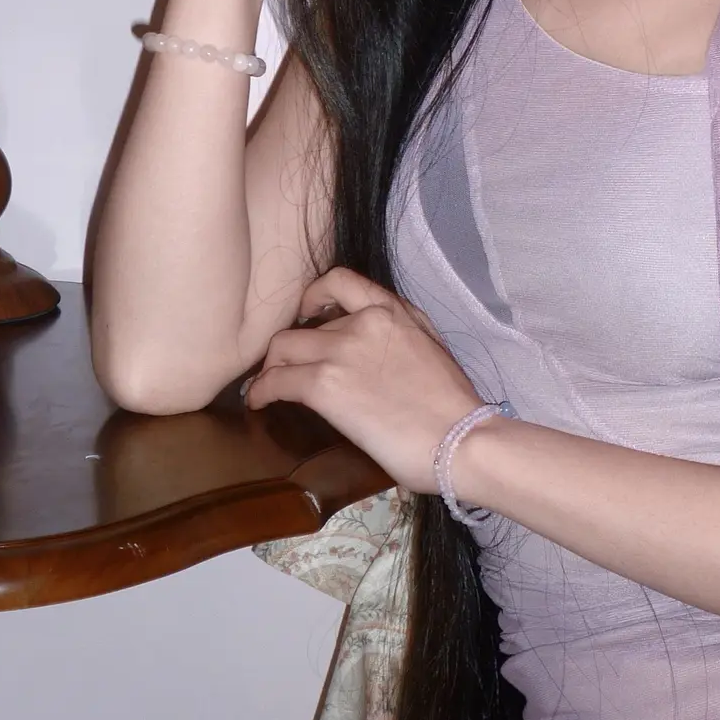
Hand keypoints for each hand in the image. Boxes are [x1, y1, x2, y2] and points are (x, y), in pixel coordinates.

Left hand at [242, 268, 484, 494]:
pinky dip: (260, 392)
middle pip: (302, 324)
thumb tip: (379, 352)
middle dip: (290, 347)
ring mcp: (342, 349)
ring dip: (271, 368)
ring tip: (269, 386)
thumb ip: (402, 338)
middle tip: (288, 367)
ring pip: (281, 348)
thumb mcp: (432, 351)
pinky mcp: (324, 384)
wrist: (461, 439)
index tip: (308, 315)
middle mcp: (365, 321)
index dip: (314, 296)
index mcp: (395, 312)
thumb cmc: (455, 409)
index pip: (340, 281)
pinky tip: (258, 403)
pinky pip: (274, 380)